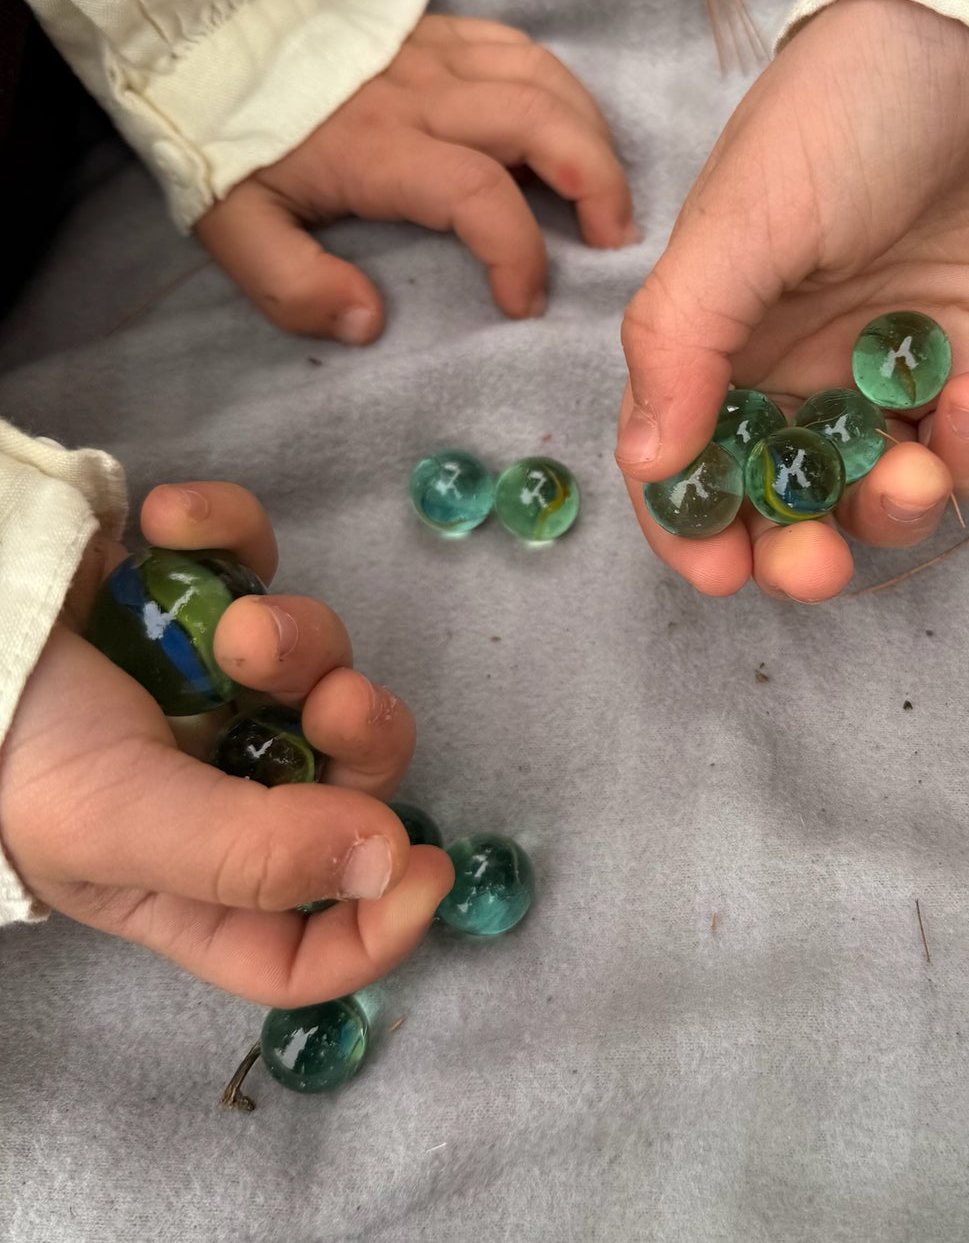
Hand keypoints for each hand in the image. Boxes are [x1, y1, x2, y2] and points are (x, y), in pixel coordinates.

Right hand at [0, 483, 451, 1004]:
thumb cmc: (6, 752)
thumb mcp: (118, 823)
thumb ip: (252, 856)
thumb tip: (389, 863)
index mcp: (195, 882)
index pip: (307, 943)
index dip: (379, 924)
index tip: (426, 866)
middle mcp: (223, 791)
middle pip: (350, 782)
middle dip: (361, 734)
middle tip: (336, 700)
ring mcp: (219, 688)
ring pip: (321, 663)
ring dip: (296, 637)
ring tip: (237, 626)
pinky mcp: (202, 593)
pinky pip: (253, 559)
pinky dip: (227, 532)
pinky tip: (172, 525)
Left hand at [195, 15, 637, 344]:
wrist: (195, 25)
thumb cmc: (223, 134)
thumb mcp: (232, 225)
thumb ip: (292, 285)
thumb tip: (368, 321)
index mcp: (379, 149)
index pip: (478, 195)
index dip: (518, 253)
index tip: (523, 302)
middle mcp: (422, 95)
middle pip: (540, 123)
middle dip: (596, 183)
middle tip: (612, 239)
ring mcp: (435, 53)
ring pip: (544, 79)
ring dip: (591, 135)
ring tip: (605, 189)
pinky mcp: (436, 29)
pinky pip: (519, 46)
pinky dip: (560, 88)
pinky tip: (566, 126)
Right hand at [615, 0, 968, 600]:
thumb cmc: (854, 113)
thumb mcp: (743, 218)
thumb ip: (682, 340)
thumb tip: (643, 459)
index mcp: (726, 328)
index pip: (687, 452)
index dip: (691, 523)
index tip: (717, 571)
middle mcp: (803, 359)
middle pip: (784, 492)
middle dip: (795, 547)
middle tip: (816, 565)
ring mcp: (894, 365)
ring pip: (877, 489)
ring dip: (889, 508)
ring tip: (912, 471)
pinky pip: (966, 450)